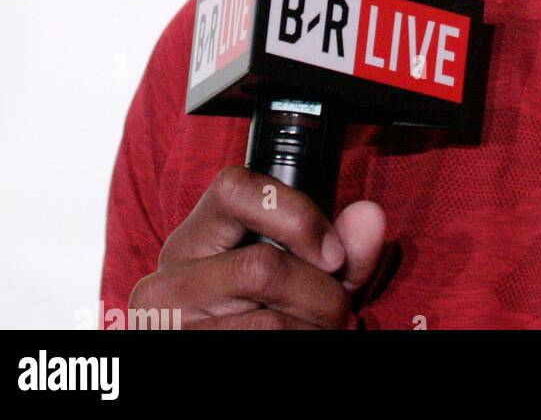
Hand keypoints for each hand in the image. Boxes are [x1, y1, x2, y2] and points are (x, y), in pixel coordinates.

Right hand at [128, 166, 387, 329]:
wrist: (221, 350)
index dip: (296, 216)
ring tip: (325, 327)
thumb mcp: (301, 268)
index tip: (332, 253)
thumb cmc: (267, 309)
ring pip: (267, 322)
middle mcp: (171, 277)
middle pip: (262, 266)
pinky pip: (262, 347)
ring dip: (315, 326)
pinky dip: (301, 343)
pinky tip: (303, 338)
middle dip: (321, 292)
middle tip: (341, 309)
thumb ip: (340, 242)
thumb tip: (370, 214)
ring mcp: (171, 323)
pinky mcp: (183, 351)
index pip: (235, 190)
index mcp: (195, 237)